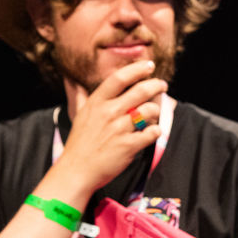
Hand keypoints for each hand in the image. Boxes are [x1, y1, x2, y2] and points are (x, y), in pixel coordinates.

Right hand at [57, 61, 167, 194]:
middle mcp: (108, 113)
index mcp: (96, 103)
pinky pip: (152, 133)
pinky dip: (156, 130)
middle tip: (162, 85)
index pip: (119, 78)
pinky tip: (153, 131)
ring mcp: (119, 129)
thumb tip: (75, 83)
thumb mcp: (79, 116)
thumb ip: (81, 98)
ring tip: (154, 114)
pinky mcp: (128, 146)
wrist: (76, 171)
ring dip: (156, 111)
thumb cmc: (79, 144)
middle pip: (140, 90)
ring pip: (149, 111)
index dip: (137, 69)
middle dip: (156, 85)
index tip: (149, 65)